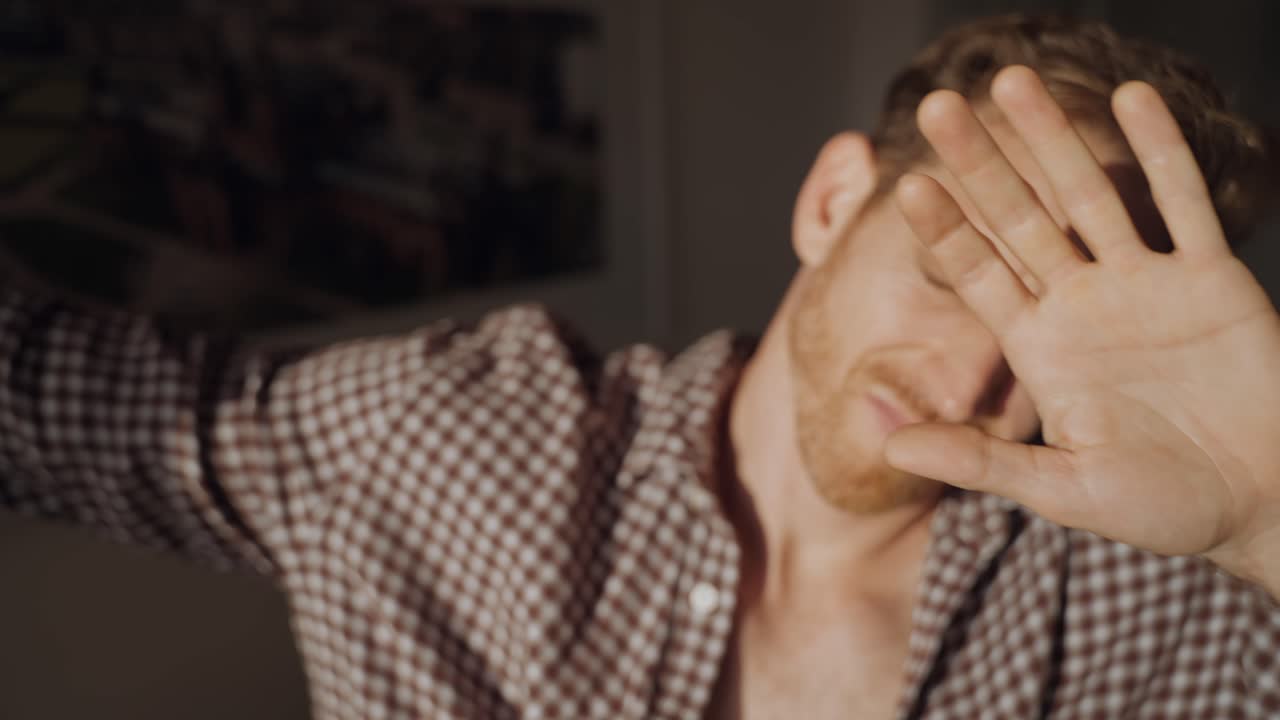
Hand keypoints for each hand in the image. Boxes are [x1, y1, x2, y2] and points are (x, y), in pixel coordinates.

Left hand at [883, 65, 1279, 594]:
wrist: (1260, 502)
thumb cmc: (1159, 506)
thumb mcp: (1062, 489)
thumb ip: (981, 462)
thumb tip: (891, 450)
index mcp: (1040, 347)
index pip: (979, 273)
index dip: (944, 230)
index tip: (907, 184)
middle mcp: (1081, 303)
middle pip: (1020, 218)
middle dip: (981, 164)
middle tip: (938, 106)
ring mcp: (1143, 285)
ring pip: (1093, 194)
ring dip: (1055, 139)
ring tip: (1014, 81)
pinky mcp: (1209, 278)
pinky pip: (1182, 203)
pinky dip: (1161, 152)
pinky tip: (1131, 99)